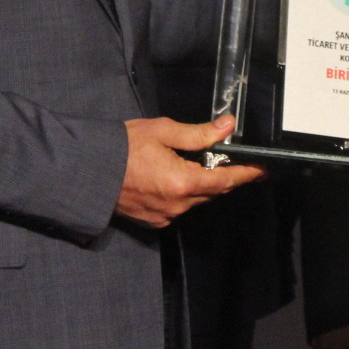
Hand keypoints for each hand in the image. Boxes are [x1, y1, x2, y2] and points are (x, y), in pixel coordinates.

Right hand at [115, 115, 263, 227]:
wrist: (86, 171)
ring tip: (195, 164)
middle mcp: (177, 206)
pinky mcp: (153, 222)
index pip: (226, 180)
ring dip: (201, 184)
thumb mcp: (162, 131)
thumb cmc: (122, 147)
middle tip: (230, 160)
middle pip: (212, 191)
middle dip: (223, 176)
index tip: (262, 170)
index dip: (246, 174)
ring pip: (195, 200)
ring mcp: (165, 217)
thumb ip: (198, 133)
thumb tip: (227, 127)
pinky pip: (178, 208)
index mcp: (182, 183)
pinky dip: (182, 194)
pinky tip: (172, 178)